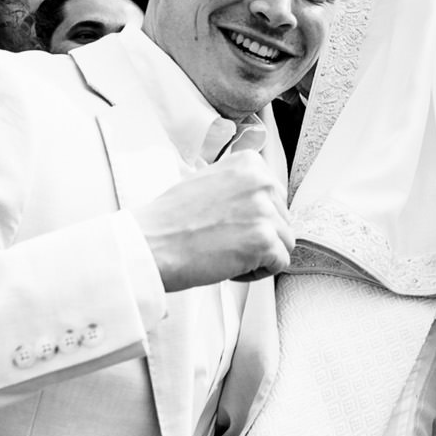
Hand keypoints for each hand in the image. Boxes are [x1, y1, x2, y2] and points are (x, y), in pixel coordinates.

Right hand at [132, 148, 293, 290]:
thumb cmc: (172, 220)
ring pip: (284, 242)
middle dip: (259, 237)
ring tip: (225, 253)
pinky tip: (229, 265)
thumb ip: (240, 186)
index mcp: (249, 164)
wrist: (151, 244)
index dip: (253, 218)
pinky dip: (257, 272)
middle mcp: (261, 181)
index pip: (275, 197)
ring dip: (258, 255)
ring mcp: (264, 210)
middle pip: (283, 220)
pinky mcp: (264, 240)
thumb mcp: (208, 181)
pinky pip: (279, 263)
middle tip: (224, 241)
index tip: (230, 224)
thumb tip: (262, 200)